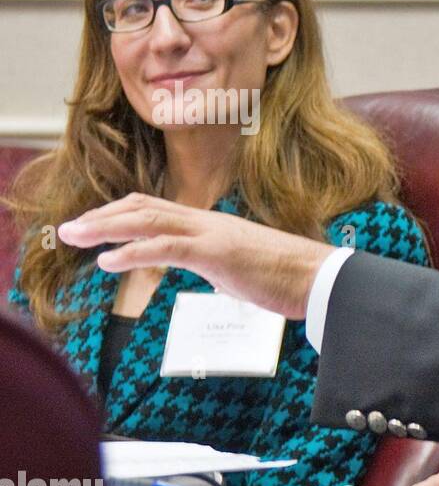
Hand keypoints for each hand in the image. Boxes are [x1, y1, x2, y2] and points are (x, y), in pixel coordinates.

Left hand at [56, 193, 332, 318]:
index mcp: (215, 224)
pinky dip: (131, 252)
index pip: (159, 207)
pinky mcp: (217, 254)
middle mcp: (209, 222)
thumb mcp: (248, 268)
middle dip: (102, 215)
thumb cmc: (292, 278)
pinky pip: (165, 248)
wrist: (322, 279)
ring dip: (105, 227)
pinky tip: (108, 261)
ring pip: (148, 220)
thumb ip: (227, 265)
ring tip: (74, 237)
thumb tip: (220, 275)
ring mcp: (212, 235)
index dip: (122, 212)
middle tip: (69, 228)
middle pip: (144, 206)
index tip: (96, 224)